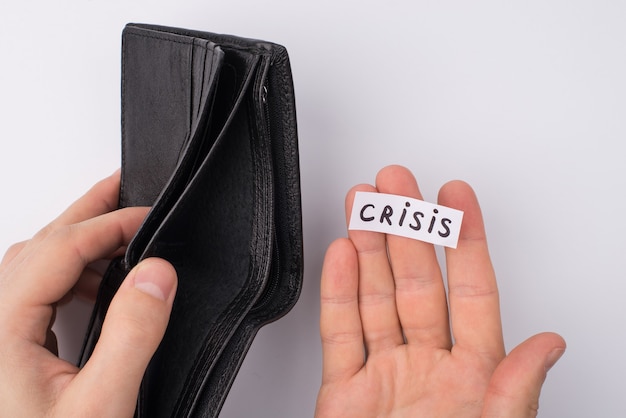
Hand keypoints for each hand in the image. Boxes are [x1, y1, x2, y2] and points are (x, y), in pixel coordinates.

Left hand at [0, 171, 177, 416]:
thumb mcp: (102, 405)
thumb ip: (132, 333)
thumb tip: (158, 273)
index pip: (58, 251)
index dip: (107, 225)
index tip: (148, 216)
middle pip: (37, 248)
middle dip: (85, 214)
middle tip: (121, 189)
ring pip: (33, 269)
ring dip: (79, 247)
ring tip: (122, 239)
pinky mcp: (8, 355)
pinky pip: (37, 296)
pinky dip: (73, 279)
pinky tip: (101, 288)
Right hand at [315, 165, 564, 417]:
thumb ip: (514, 389)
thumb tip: (547, 346)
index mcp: (473, 376)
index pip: (472, 291)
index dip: (464, 239)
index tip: (457, 196)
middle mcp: (429, 368)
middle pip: (417, 282)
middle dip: (405, 226)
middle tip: (397, 185)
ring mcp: (385, 376)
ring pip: (375, 298)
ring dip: (368, 247)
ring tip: (364, 206)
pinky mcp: (345, 393)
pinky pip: (339, 334)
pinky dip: (336, 293)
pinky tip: (341, 257)